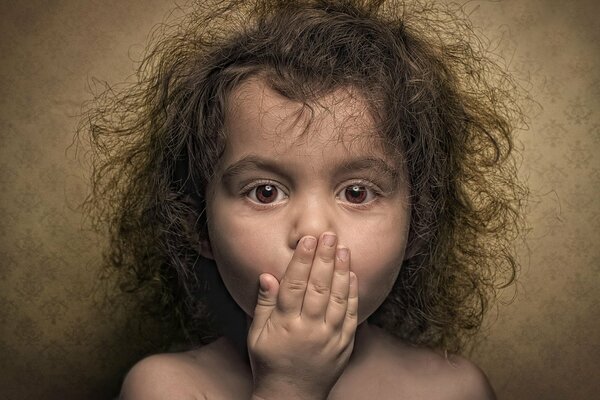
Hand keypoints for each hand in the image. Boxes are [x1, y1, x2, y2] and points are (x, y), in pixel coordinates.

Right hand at [248, 233, 358, 399]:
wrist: (291, 397)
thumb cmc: (269, 363)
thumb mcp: (256, 335)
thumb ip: (264, 304)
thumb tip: (268, 276)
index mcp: (285, 324)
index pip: (295, 285)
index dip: (301, 261)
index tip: (307, 240)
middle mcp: (309, 329)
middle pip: (318, 287)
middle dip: (324, 258)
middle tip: (329, 235)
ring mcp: (329, 337)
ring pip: (338, 298)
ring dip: (341, 271)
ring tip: (342, 248)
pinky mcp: (343, 344)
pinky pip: (350, 315)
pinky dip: (352, 294)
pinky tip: (352, 275)